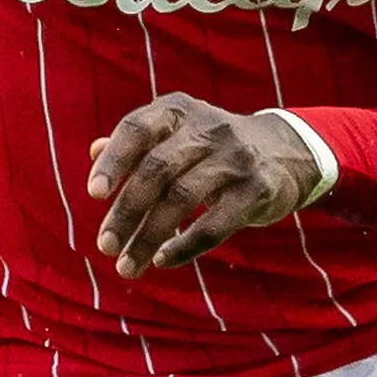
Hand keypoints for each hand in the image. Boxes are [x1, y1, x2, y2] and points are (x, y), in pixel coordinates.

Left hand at [87, 93, 323, 278]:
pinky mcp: (258, 189)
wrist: (283, 151)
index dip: (114, 160)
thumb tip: (93, 151)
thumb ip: (138, 143)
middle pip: (157, 169)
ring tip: (127, 266)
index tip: (93, 194)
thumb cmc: (211, 146)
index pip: (138, 128)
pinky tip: (162, 260)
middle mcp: (208, 128)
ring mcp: (235, 158)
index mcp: (179, 110)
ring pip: (182, 199)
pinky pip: (215, 224)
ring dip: (149, 236)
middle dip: (127, 211)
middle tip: (104, 246)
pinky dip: (185, 246)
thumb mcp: (177, 132)